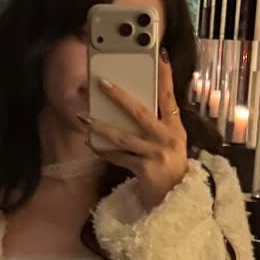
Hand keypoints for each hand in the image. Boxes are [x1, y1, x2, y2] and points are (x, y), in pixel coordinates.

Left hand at [80, 52, 188, 211]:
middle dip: (120, 97)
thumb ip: (157, 127)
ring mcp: (158, 154)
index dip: (165, 78)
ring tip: (84, 118)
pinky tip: (91, 144)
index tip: (159, 57)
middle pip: (141, 112)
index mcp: (175, 129)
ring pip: (124, 136)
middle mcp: (169, 139)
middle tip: (103, 82)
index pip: (169, 97)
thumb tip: (132, 106)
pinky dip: (104, 151)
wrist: (176, 202)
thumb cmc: (169, 170)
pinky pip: (119, 157)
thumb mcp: (169, 145)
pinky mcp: (147, 170)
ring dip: (101, 126)